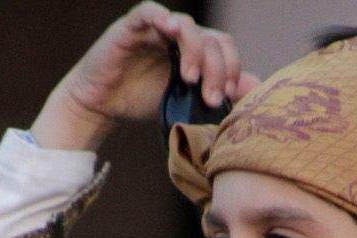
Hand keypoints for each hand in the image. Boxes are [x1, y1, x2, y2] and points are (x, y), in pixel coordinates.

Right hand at [31, 3, 257, 151]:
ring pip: (188, 26)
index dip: (231, 68)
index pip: (225, 48)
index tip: (227, 95)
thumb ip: (216, 93)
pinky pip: (150, 12)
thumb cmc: (141, 101)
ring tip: (190, 79)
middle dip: (217, 69)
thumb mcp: (185, 102)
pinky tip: (169, 30)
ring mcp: (157, 28)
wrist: (101, 105)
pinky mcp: (133, 26)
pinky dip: (162, 17)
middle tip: (211, 97)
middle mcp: (179, 36)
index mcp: (195, 50)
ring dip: (196, 51)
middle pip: (212, 38)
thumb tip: (255, 86)